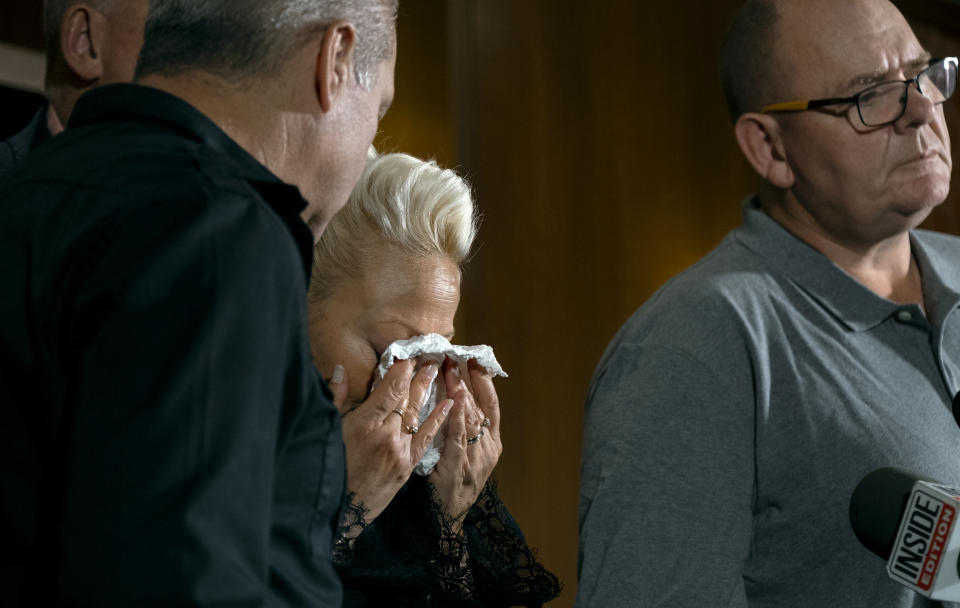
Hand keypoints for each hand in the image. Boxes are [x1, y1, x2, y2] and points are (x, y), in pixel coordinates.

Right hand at [329, 359, 452, 524]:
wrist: (340, 509)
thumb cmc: (329, 466)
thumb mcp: (329, 428)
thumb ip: (336, 397)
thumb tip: (342, 369)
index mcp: (364, 424)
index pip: (390, 389)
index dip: (402, 368)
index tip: (409, 353)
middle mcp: (386, 435)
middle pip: (407, 398)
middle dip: (419, 375)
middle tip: (431, 355)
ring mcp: (400, 451)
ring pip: (419, 414)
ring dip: (430, 391)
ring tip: (439, 370)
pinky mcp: (407, 466)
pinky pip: (427, 437)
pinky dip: (439, 419)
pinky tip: (450, 403)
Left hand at [428, 358, 502, 531]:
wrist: (448, 518)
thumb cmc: (452, 482)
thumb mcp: (464, 453)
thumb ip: (463, 428)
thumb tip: (453, 396)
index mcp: (493, 442)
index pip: (492, 405)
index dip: (485, 381)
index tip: (475, 359)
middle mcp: (489, 447)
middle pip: (480, 407)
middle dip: (468, 380)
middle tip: (456, 357)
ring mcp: (476, 458)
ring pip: (471, 418)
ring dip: (460, 391)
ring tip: (452, 370)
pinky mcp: (459, 467)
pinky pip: (458, 438)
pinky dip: (457, 417)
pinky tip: (454, 400)